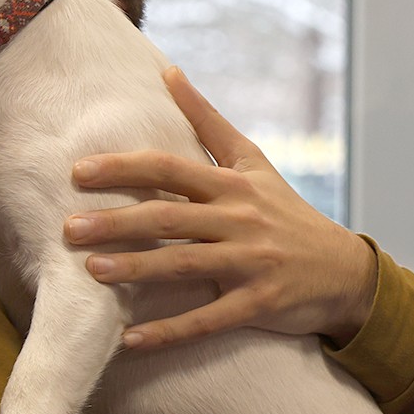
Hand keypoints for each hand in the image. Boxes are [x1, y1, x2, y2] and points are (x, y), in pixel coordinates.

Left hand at [63, 67, 377, 348]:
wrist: (344, 270)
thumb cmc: (285, 212)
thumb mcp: (253, 162)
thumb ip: (207, 121)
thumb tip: (167, 72)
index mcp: (232, 184)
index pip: (169, 168)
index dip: (123, 169)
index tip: (78, 172)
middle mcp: (240, 220)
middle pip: (169, 217)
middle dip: (117, 222)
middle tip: (69, 228)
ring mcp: (251, 263)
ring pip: (184, 265)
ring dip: (136, 270)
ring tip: (91, 272)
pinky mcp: (258, 304)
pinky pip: (207, 320)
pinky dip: (168, 332)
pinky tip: (129, 341)